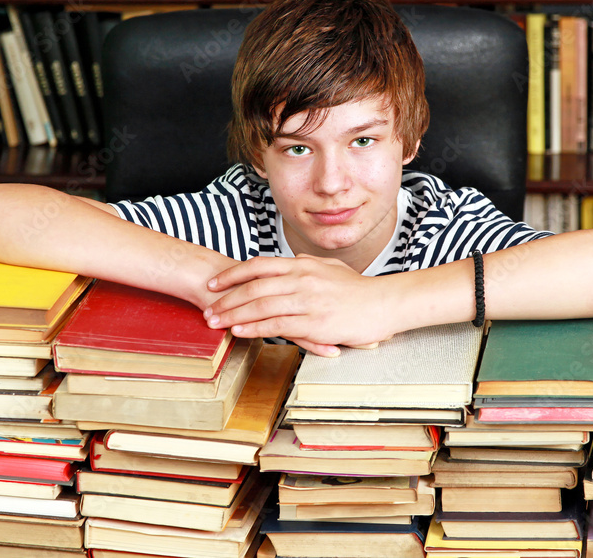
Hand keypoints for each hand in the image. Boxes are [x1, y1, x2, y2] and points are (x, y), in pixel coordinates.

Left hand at [203, 254, 397, 356]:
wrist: (385, 303)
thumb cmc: (360, 289)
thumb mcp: (331, 268)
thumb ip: (309, 265)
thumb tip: (294, 261)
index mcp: (303, 265)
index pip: (259, 266)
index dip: (233, 274)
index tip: (214, 283)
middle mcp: (301, 279)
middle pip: (254, 286)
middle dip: (226, 298)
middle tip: (207, 307)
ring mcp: (307, 300)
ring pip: (261, 305)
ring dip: (233, 313)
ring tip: (215, 322)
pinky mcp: (314, 322)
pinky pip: (277, 324)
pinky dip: (254, 327)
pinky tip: (240, 331)